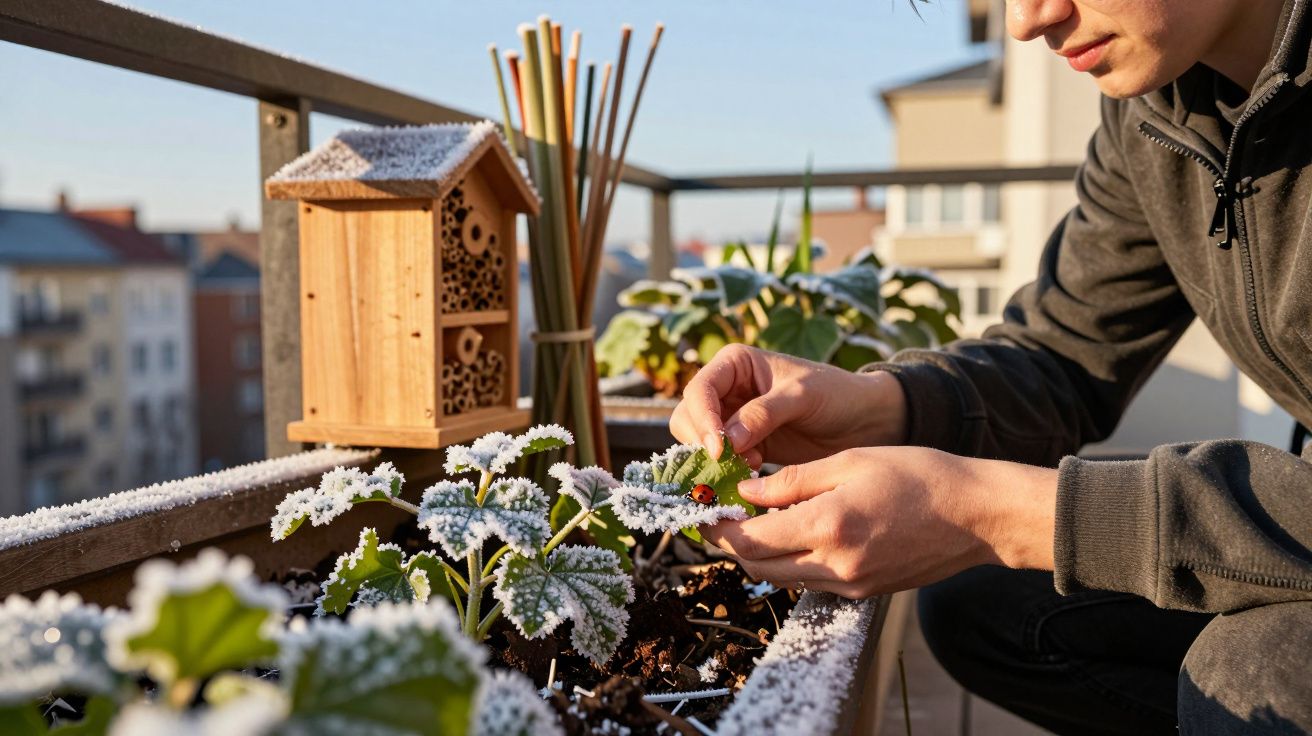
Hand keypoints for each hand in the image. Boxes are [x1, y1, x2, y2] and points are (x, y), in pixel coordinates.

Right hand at [669, 344, 907, 467]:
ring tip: (748, 468)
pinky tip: (753, 476)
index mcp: (736, 364)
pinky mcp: (745, 447)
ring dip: (715, 460)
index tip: (719, 449)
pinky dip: (728, 473)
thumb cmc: (837, 394)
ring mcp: (734, 420)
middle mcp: (728, 390)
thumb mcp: (802, 396)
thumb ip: (763, 414)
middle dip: (702, 443)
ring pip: (699, 443)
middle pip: (689, 417)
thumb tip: (725, 441)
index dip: (702, 420)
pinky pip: (721, 463)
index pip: (699, 390)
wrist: (865, 421)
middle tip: (729, 463)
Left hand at [698, 446, 1057, 597]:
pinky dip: (792, 560)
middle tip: (722, 515)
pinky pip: (810, 582)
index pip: (749, 540)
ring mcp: (850, 585)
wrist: (977, 515)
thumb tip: (745, 492)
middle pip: (758, 566)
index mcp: (828, 526)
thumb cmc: (918, 476)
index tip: (705, 510)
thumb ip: (791, 480)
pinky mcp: (863, 593)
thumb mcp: (849, 462)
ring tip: (756, 520)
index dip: (719, 528)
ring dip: (761, 553)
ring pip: (782, 578)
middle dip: (733, 543)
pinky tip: (796, 532)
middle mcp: (835, 565)